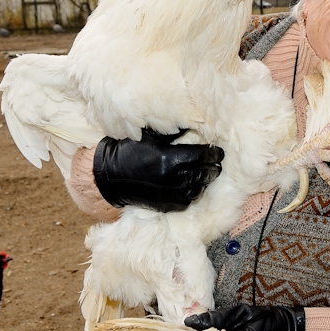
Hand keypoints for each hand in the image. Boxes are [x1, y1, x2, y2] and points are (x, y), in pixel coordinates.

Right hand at [93, 128, 223, 212]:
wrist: (110, 176)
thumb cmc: (130, 151)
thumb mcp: (152, 136)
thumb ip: (175, 133)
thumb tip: (195, 125)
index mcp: (170, 159)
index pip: (203, 156)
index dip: (214, 153)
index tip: (218, 151)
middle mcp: (173, 178)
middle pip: (205, 173)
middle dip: (213, 167)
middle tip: (217, 162)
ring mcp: (171, 194)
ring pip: (200, 188)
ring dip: (205, 180)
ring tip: (208, 173)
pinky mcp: (167, 205)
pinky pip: (188, 200)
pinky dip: (194, 192)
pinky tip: (194, 185)